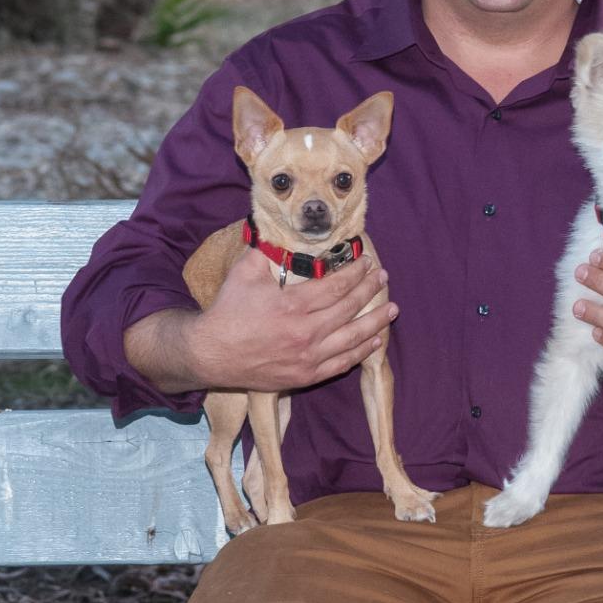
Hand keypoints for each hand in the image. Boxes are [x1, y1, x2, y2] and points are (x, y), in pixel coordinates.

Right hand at [127, 249, 395, 394]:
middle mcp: (306, 332)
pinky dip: (361, 352)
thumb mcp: (245, 272)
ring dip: (376, 322)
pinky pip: (341, 364)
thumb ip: (267, 250)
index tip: (369, 263)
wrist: (210, 353)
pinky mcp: (305, 376)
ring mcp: (307, 357)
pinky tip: (375, 341)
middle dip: (370, 291)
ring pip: (353, 338)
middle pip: (349, 309)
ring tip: (392, 309)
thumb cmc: (228, 310)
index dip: (357, 273)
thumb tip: (280, 227)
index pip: (337, 286)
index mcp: (293, 305)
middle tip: (383, 278)